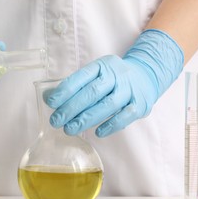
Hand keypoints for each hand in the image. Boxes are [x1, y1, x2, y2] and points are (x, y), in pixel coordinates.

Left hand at [46, 29, 183, 136]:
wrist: (147, 75)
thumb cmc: (114, 78)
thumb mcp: (98, 73)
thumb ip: (78, 85)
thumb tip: (50, 98)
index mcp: (103, 65)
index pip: (81, 77)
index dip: (65, 90)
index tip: (51, 103)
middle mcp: (117, 75)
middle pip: (92, 92)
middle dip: (71, 108)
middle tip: (56, 120)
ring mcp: (129, 90)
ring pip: (106, 106)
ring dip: (86, 119)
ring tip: (69, 129)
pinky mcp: (141, 104)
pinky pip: (124, 117)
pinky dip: (110, 125)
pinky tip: (97, 133)